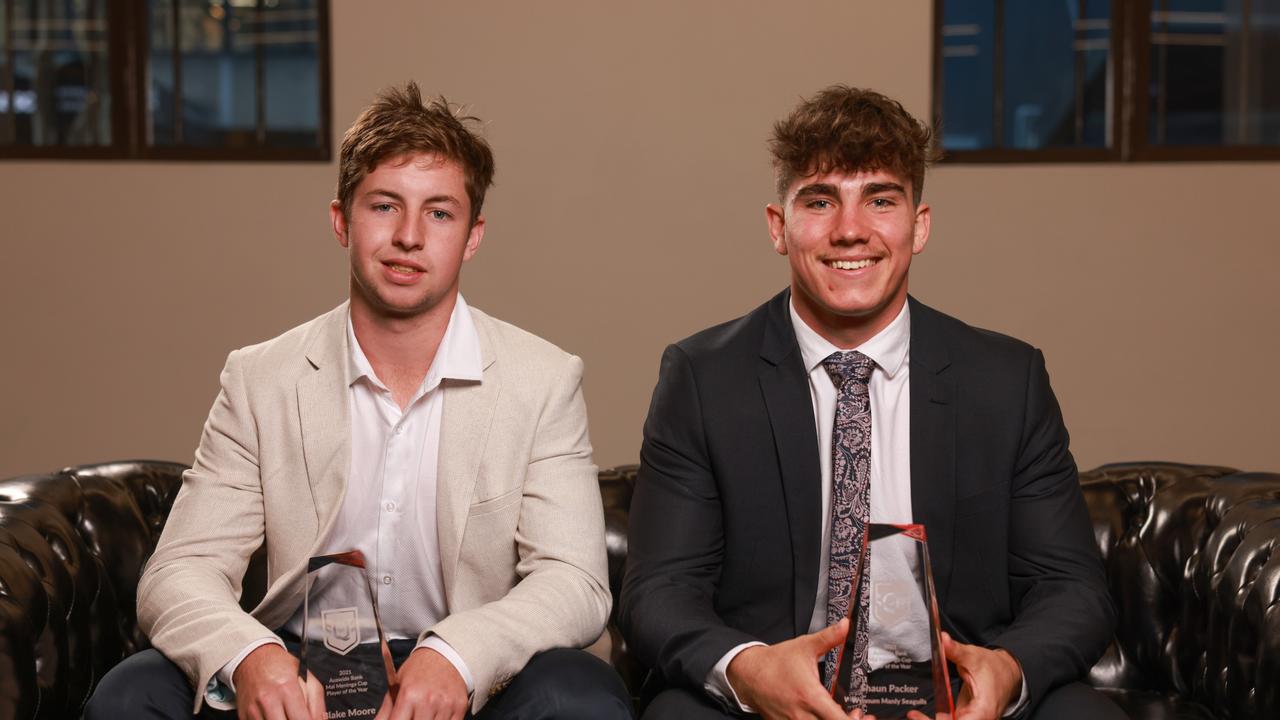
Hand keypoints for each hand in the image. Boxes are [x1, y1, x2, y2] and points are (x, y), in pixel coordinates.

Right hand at [234, 644, 319, 719]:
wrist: (253, 658)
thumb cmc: (280, 666)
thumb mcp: (307, 677)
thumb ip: (317, 702)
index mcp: (287, 689)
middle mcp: (268, 701)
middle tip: (298, 717)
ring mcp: (254, 710)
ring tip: (287, 714)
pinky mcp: (244, 716)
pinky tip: (275, 715)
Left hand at [387, 646, 468, 719]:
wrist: (446, 654)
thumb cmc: (419, 669)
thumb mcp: (397, 684)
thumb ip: (385, 710)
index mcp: (409, 694)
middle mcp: (428, 701)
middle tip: (412, 715)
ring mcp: (445, 705)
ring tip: (423, 714)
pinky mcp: (459, 708)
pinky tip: (435, 715)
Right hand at [725, 617, 856, 719]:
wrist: (748, 673)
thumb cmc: (775, 662)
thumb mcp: (804, 646)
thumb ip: (828, 637)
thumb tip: (845, 625)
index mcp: (810, 696)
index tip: (861, 714)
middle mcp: (802, 715)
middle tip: (855, 714)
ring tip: (838, 714)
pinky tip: (822, 715)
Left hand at [907, 632, 1020, 719]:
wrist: (1007, 673)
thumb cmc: (994, 668)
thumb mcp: (974, 656)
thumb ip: (956, 651)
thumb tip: (943, 640)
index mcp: (984, 710)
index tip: (918, 716)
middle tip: (913, 715)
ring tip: (914, 715)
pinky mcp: (966, 718)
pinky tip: (920, 716)